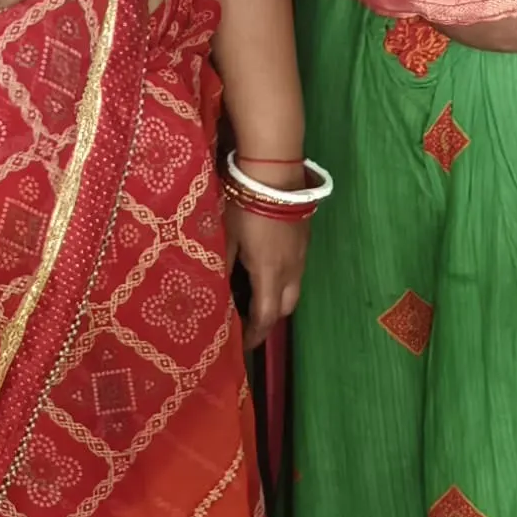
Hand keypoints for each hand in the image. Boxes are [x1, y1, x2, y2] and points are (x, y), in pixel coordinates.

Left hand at [223, 176, 308, 342]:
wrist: (274, 172)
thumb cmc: (244, 205)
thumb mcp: (225, 237)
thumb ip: (221, 267)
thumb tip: (212, 293)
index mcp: (269, 273)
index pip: (266, 316)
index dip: (255, 335)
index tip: (242, 345)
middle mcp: (291, 269)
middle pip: (285, 308)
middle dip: (268, 319)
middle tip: (248, 320)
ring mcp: (301, 253)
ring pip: (293, 288)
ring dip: (276, 298)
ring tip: (254, 294)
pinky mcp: (304, 238)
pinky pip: (296, 270)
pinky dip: (283, 279)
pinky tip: (265, 268)